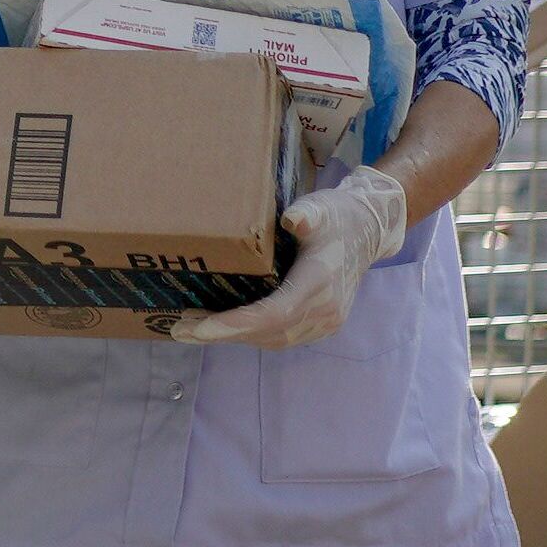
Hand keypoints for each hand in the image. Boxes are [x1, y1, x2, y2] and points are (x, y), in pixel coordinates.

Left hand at [172, 165, 406, 348]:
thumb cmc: (338, 216)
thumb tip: (292, 219)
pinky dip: (251, 334)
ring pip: (273, 339)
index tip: (200, 329)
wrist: (368, 232)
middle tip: (179, 328)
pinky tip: (224, 326)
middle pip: (268, 332)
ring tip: (193, 328)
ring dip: (233, 336)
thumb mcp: (322, 206)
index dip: (237, 324)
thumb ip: (307, 213)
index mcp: (322, 280)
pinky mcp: (322, 324)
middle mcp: (325, 309)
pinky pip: (282, 337)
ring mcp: (326, 321)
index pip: (275, 313)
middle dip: (222, 333)